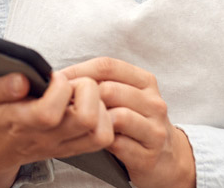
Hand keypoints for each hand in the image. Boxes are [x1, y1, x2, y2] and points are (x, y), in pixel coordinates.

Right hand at [0, 71, 114, 187]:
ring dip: (100, 107)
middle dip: (87, 90)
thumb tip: (22, 79)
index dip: (59, 86)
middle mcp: (46, 138)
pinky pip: (101, 139)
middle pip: (86, 120)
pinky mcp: (71, 148)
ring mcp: (61, 146)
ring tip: (81, 95)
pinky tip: (86, 105)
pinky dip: (104, 119)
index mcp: (21, 123)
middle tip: (72, 82)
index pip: (50, 112)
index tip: (52, 75)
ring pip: (100, 133)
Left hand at [63, 58, 195, 187]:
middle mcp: (154, 102)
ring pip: (117, 116)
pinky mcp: (149, 155)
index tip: (58, 79)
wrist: (165, 158)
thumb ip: (102, 83)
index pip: (107, 65)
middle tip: (65, 105)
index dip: (79, 71)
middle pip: (109, 89)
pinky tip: (94, 141)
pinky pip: (117, 144)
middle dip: (83, 97)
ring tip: (81, 124)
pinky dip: (100, 142)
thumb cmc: (135, 122)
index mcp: (145, 81)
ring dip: (93, 121)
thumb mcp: (125, 96)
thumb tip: (61, 77)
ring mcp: (154, 129)